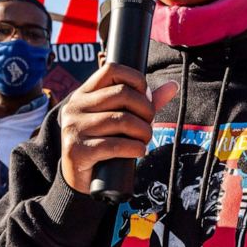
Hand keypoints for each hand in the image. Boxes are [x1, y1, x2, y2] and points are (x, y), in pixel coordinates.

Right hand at [59, 63, 177, 193]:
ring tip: (145, 138)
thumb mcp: (119, 117)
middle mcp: (75, 107)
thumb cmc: (103, 141)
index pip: (112, 69)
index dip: (136, 79)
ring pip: (121, 120)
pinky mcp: (77, 150)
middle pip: (122, 93)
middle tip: (149, 123)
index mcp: (84, 93)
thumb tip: (173, 85)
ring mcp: (74, 128)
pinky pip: (114, 145)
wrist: (79, 177)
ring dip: (143, 131)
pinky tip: (139, 151)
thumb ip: (143, 102)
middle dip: (145, 109)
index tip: (146, 96)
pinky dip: (135, 148)